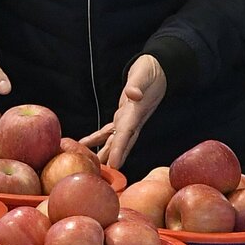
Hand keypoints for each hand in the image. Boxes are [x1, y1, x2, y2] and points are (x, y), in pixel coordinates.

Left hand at [82, 54, 166, 168]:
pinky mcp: (123, 116)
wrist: (159, 70)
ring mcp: (128, 120)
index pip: (127, 134)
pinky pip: (109, 131)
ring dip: (104, 153)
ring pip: (114, 141)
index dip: (120, 149)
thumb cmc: (151, 71)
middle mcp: (133, 120)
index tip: (114, 165)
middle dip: (112, 159)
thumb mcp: (144, 74)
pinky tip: (85, 144)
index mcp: (136, 112)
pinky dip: (97, 138)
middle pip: (121, 144)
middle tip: (102, 175)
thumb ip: (138, 84)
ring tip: (92, 166)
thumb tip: (132, 94)